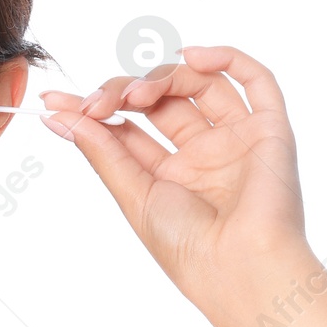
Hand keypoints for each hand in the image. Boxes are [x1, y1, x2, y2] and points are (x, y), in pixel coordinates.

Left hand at [39, 45, 309, 303]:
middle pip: (161, 99)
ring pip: (200, 83)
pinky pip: (256, 81)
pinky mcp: (270, 130)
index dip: (94, 110)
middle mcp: (204, 153)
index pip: (128, 127)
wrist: (238, 269)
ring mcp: (236, 139)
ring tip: (135, 96)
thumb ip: (102, 151)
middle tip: (97, 104)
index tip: (56, 102)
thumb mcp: (133, 195)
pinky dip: (225, 58)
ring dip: (162, 78)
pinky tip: (190, 57)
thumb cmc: (188, 247)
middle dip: (123, 92)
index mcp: (170, 174)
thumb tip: (60, 117)